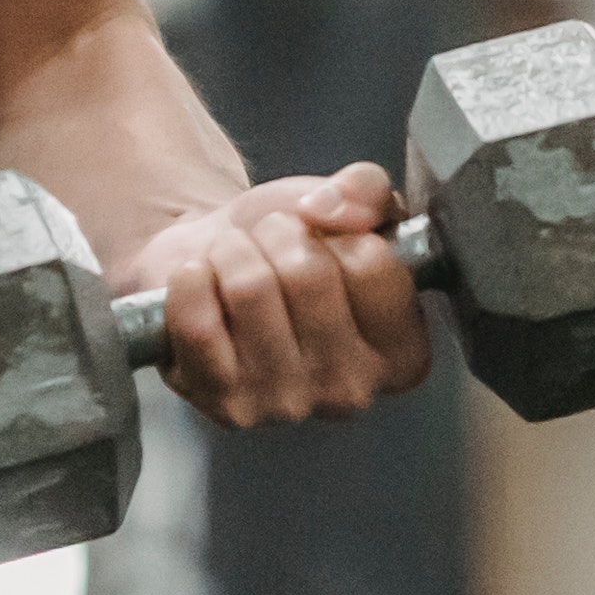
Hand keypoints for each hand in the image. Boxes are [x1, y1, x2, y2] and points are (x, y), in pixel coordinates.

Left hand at [121, 165, 433, 427]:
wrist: (214, 260)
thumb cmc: (291, 246)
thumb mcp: (347, 204)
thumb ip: (367, 190)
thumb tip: (326, 208)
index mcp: (402, 352)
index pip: (374, 265)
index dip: (339, 234)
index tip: (325, 243)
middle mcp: (353, 391)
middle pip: (308, 274)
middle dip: (278, 235)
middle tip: (269, 245)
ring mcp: (285, 405)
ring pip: (250, 290)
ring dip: (232, 252)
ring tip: (234, 262)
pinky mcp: (219, 403)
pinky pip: (197, 322)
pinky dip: (191, 282)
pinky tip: (202, 289)